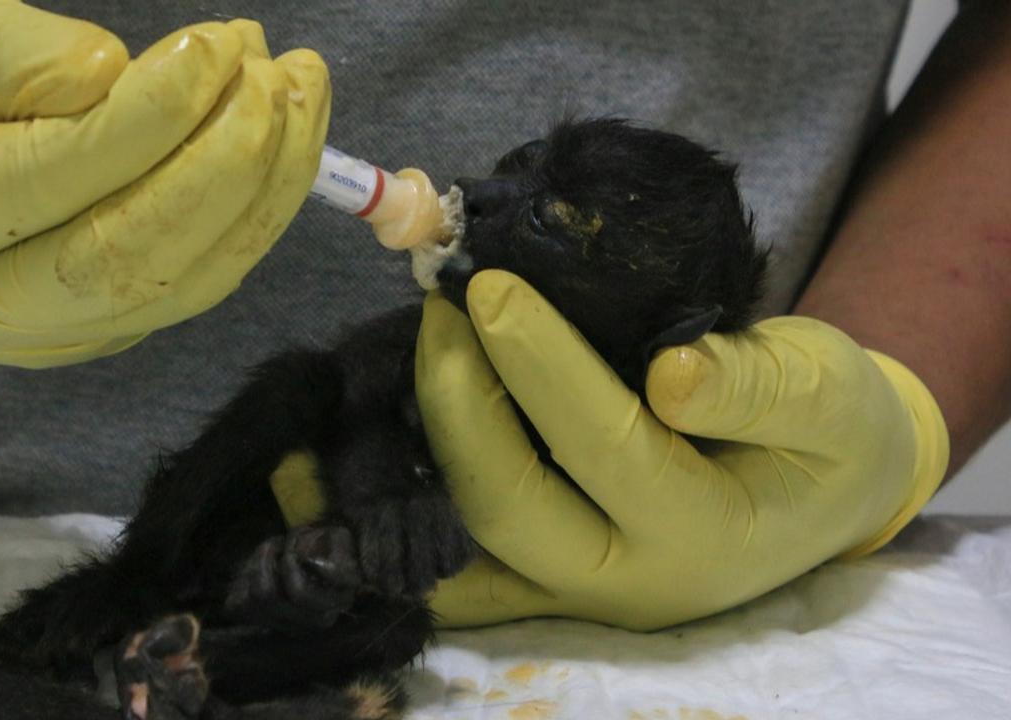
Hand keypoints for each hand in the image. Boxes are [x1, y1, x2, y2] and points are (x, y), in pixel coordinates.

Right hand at [0, 0, 328, 366]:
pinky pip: (197, 283)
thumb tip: (111, 74)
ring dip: (262, 187)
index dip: (146, 117)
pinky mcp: (102, 334)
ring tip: (300, 93)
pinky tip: (287, 142)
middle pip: (124, 257)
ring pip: (179, 281)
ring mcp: (45, 336)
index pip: (45, 179)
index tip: (215, 47)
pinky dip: (256, 213)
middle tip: (275, 75)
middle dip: (223, 164)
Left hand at [416, 271, 948, 630]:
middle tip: (442, 307)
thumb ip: (762, 389)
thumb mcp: (830, 395)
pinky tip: (395, 416)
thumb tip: (671, 373)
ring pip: (463, 544)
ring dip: (423, 445)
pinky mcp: (543, 580)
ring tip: (424, 344)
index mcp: (707, 534)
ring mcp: (575, 592)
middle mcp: (628, 581)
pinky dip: (413, 495)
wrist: (823, 497)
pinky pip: (457, 555)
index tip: (491, 286)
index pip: (605, 443)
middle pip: (508, 508)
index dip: (541, 363)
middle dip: (457, 403)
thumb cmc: (829, 433)